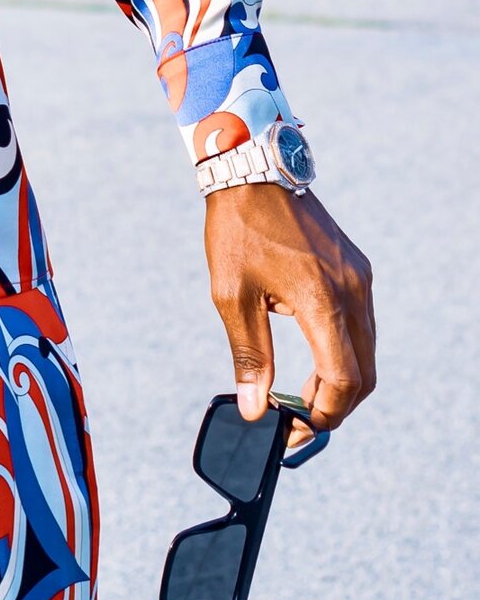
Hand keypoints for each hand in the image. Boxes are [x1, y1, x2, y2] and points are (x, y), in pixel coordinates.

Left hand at [204, 185, 374, 446]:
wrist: (254, 170)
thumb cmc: (238, 229)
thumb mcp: (231, 295)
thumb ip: (249, 355)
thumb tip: (255, 409)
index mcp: (322, 300)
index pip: (343, 379)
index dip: (324, 415)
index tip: (298, 429)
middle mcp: (352, 291)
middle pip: (364, 374)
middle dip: (335, 406)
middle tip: (300, 420)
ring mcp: (359, 278)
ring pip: (366, 351)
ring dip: (341, 380)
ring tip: (302, 394)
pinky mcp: (357, 269)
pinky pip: (362, 324)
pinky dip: (344, 349)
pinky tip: (314, 354)